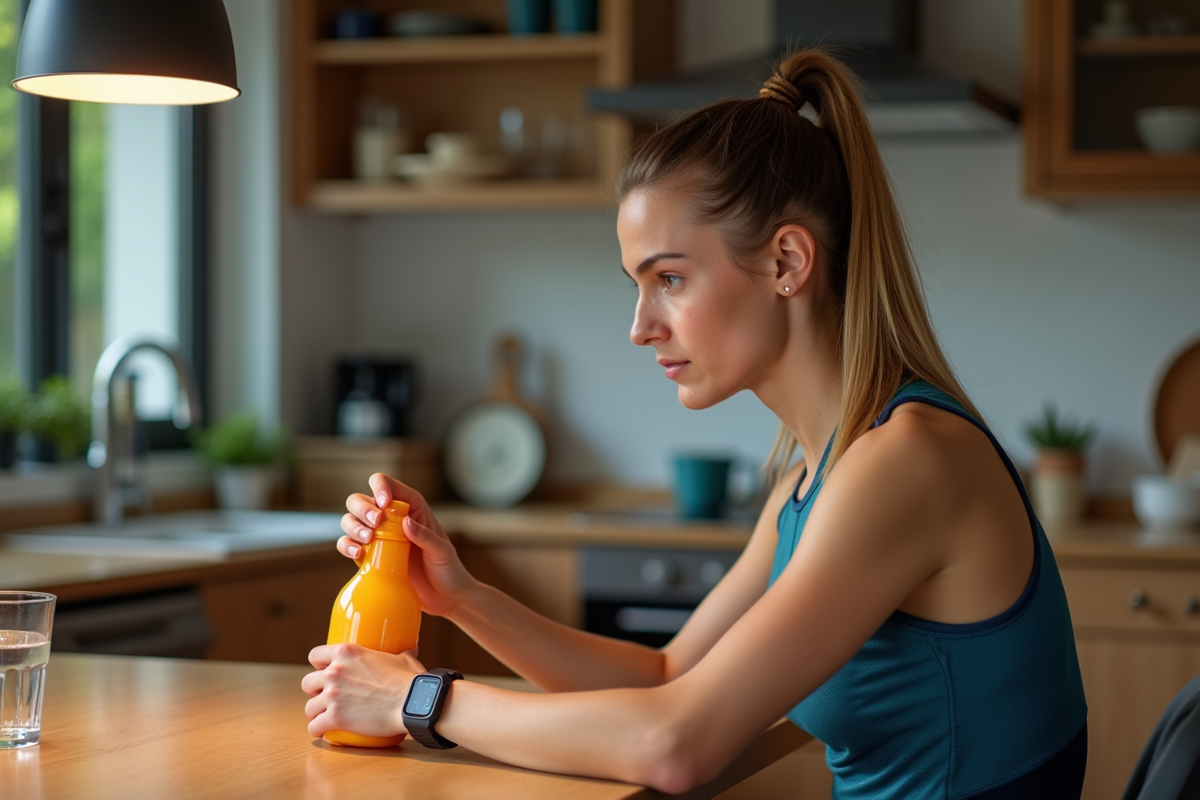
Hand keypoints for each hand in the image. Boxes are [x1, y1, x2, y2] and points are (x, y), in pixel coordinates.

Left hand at [302, 643, 425, 738]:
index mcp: (346, 652)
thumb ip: (402, 651)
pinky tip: (323, 731)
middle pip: (307, 682)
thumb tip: (412, 645)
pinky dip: (318, 730)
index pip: (315, 655)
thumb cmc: (409, 680)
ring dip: (316, 712)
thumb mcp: (404, 658)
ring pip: (309, 707)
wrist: (412, 703)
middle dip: (315, 690)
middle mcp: (334, 672)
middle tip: (327, 696)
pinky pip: (314, 726)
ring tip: (326, 716)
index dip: (318, 665)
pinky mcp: (335, 717)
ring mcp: (332, 695)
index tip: (324, 671)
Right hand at [338, 473, 478, 616]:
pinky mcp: (369, 557)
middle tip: (375, 523)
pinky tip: (357, 554)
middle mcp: (390, 518)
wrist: (443, 597)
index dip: (380, 487)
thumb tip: (405, 523)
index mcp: (410, 507)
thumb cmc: (448, 569)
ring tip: (367, 540)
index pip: (387, 483)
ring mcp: (377, 537)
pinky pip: (348, 544)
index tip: (384, 506)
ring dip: (353, 526)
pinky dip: (347, 546)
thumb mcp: (442, 551)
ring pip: (351, 520)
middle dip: (363, 508)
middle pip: (361, 499)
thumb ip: (425, 536)